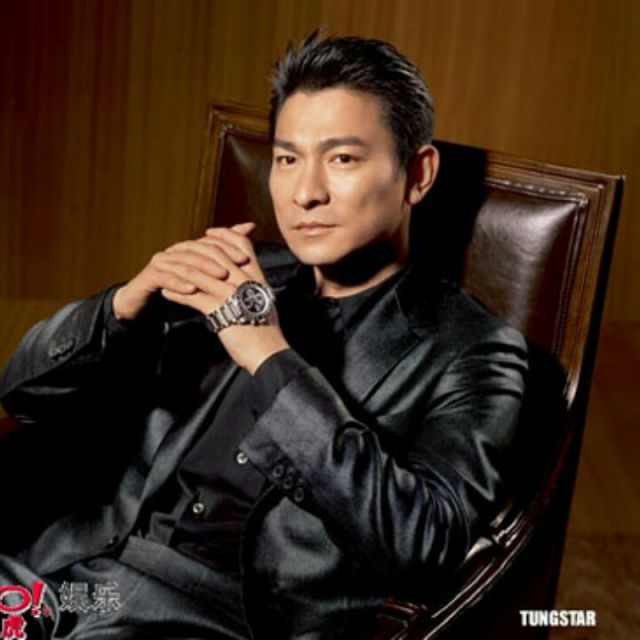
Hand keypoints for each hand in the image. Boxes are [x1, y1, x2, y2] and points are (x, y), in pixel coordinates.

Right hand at [113, 222, 254, 321]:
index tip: (245, 259)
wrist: (145, 309)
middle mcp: (175, 252)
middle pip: (199, 252)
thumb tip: (250, 229)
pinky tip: (192, 290)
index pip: (211, 244)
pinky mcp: (149, 276)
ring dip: (202, 272)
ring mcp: (161, 262)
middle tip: (233, 269)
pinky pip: (166, 278)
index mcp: (189, 250)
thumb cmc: (180, 294)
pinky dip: (179, 284)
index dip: (228, 249)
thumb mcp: (205, 283)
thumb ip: (225, 262)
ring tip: (219, 279)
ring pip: (185, 265)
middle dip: (217, 260)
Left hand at [156, 225, 288, 373]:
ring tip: (165, 271)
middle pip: (216, 253)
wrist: (269, 354)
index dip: (223, 235)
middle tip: (179, 249)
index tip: (208, 234)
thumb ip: (253, 286)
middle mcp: (246, 281)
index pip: (241, 245)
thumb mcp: (263, 301)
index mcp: (257, 277)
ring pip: (201, 273)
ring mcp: (233, 295)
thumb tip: (243, 278)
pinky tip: (167, 294)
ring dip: (179, 271)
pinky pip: (193, 297)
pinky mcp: (222, 312)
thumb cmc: (266, 332)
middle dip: (193, 249)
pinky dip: (177, 294)